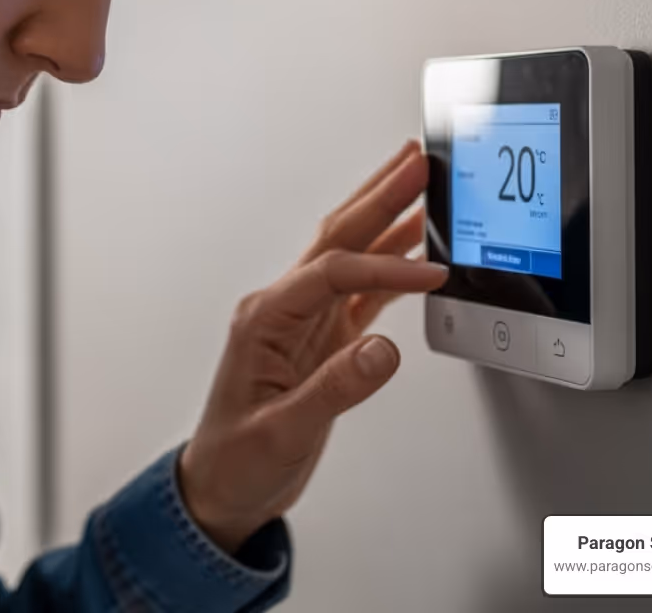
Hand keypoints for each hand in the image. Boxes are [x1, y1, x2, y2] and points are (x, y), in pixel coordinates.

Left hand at [177, 140, 447, 553]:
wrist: (220, 489)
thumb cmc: (235, 461)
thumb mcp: (282, 433)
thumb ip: (334, 391)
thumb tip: (381, 351)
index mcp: (265, 320)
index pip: (332, 273)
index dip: (384, 267)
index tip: (431, 269)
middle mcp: (281, 310)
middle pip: (337, 239)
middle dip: (379, 197)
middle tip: (416, 162)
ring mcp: (302, 323)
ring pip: (350, 255)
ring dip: (387, 220)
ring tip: (421, 185)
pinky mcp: (322, 342)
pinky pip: (362, 292)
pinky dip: (391, 267)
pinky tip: (416, 251)